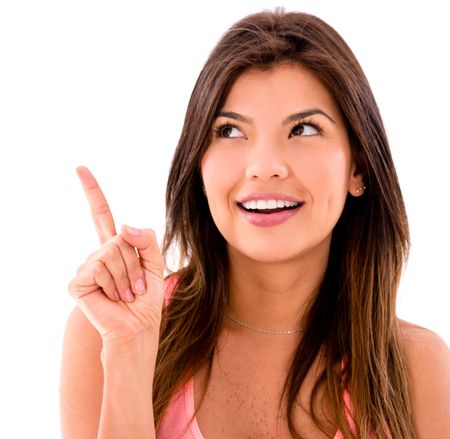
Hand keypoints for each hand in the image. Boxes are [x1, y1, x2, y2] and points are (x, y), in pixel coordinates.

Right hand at [68, 166, 164, 344]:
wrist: (139, 327)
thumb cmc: (146, 298)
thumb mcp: (155, 263)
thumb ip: (147, 240)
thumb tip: (123, 226)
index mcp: (115, 246)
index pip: (102, 214)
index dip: (92, 191)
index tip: (80, 168)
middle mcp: (98, 253)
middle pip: (120, 237)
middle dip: (136, 263)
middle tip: (136, 286)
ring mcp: (86, 266)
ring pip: (112, 252)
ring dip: (128, 275)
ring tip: (127, 293)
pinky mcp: (78, 281)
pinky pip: (100, 266)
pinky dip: (115, 283)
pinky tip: (113, 297)